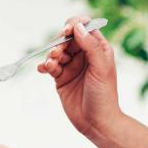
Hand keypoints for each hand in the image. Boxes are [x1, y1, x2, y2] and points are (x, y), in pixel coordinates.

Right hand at [37, 15, 121, 139]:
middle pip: (67, 38)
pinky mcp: (61, 77)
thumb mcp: (101, 68)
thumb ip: (91, 46)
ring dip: (51, 54)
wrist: (96, 122)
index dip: (74, 25)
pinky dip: (45, 65)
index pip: (85, 27)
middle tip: (57, 53)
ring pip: (57, 51)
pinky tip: (43, 70)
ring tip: (52, 64)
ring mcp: (72, 66)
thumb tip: (78, 27)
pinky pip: (50, 65)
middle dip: (60, 42)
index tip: (66, 31)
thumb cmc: (104, 96)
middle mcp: (85, 55)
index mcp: (98, 49)